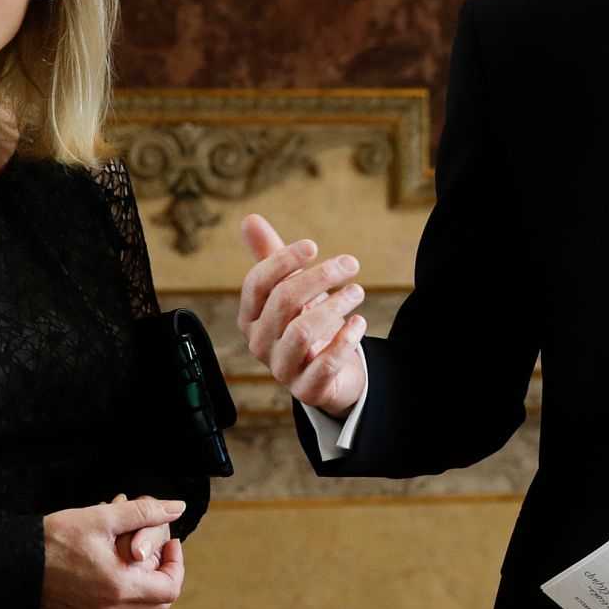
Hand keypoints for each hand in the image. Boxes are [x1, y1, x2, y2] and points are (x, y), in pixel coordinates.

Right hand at [40, 496, 186, 608]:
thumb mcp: (102, 517)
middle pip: (158, 605)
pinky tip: (113, 569)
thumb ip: (144, 513)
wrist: (12, 561)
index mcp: (120, 587)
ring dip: (145, 586)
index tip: (169, 542)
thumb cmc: (55, 537)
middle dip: (164, 575)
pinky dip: (125, 595)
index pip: (170, 590)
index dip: (176, 565)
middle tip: (157, 550)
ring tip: (136, 557)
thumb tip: (176, 508)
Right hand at [237, 213, 367, 417]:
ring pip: (302, 331)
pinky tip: (359, 322)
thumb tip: (249, 219)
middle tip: (350, 263)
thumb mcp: (290, 288)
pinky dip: (345, 340)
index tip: (313, 245)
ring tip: (357, 291)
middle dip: (319, 277)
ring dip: (334, 305)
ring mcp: (282, 368)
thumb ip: (272, 256)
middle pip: (283, 301)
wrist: (328, 373)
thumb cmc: (305, 322)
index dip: (283, 260)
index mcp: (250, 317)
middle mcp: (260, 343)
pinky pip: (325, 364)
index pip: (257, 283)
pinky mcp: (307, 389)